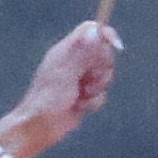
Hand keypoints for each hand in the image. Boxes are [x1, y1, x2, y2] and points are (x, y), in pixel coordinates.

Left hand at [0, 17, 116, 157]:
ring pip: (104, 76)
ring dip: (96, 89)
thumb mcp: (66, 73)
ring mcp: (80, 78)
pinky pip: (101, 94)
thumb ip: (82, 52)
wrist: (40, 127)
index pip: (90, 30)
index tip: (117, 48)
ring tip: (80, 96)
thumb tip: (95, 30)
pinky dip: (93, 102)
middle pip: (103, 54)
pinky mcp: (85, 95)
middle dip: (101, 70)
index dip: (106, 35)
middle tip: (86, 80)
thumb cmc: (47, 98)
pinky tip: (79, 106)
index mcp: (66, 50)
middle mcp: (74, 61)